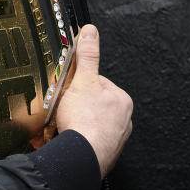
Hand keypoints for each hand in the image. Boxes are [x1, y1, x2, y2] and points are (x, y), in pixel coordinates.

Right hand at [54, 25, 132, 176]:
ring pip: (92, 125)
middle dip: (79, 108)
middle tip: (66, 111)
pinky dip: (80, 141)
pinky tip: (70, 140)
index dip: (80, 86)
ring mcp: (115, 139)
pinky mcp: (105, 155)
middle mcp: (124, 120)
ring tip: (66, 127)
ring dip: (79, 125)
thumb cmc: (84, 121)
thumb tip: (91, 31)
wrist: (81, 158)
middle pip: (95, 105)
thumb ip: (87, 56)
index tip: (70, 91)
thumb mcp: (82, 81)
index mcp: (122, 100)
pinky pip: (90, 142)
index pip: (99, 84)